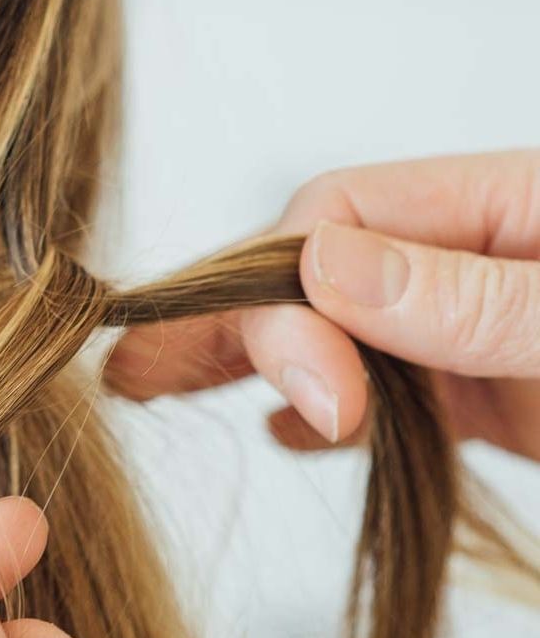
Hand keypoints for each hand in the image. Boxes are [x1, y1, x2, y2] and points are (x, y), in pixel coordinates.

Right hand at [107, 149, 539, 462]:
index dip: (285, 291)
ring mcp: (481, 329)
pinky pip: (396, 395)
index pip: (339, 216)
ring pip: (342, 335)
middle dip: (227, 322)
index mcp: (500, 203)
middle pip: (316, 273)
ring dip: (258, 364)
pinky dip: (332, 416)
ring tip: (164, 387)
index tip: (315, 394)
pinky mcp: (499, 398)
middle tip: (136, 373)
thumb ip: (470, 294)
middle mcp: (475, 258)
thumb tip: (323, 263)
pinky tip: (287, 434)